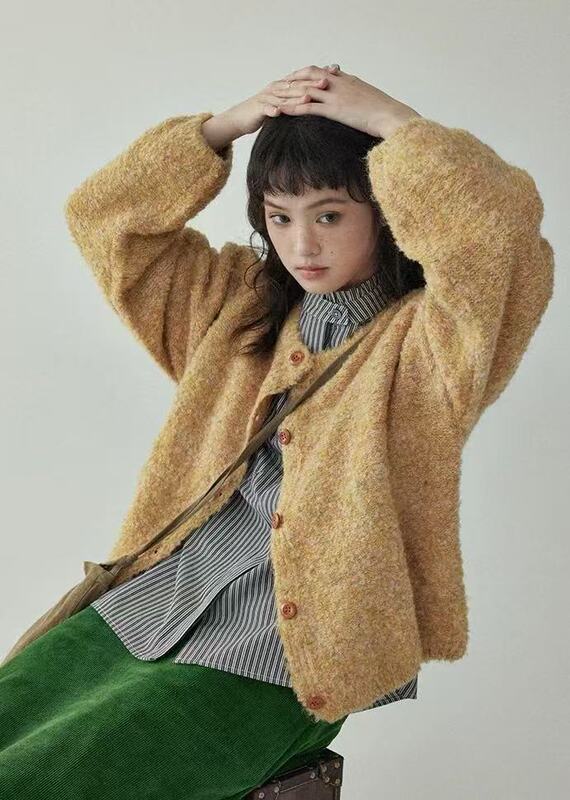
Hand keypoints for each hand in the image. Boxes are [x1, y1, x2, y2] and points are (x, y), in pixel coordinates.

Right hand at [222, 66, 338, 136]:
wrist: (243, 117)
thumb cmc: (266, 112)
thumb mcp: (287, 104)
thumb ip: (301, 99)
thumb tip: (322, 97)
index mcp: (286, 85)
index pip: (305, 78)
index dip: (319, 75)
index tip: (335, 73)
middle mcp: (277, 88)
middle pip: (297, 85)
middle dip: (311, 83)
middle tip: (326, 82)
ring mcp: (267, 97)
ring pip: (283, 97)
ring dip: (295, 98)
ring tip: (307, 99)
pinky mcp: (258, 108)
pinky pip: (266, 109)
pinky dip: (272, 111)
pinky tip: (278, 113)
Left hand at [277, 64, 421, 138]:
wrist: (392, 116)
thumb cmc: (386, 112)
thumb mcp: (371, 99)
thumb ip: (360, 96)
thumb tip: (358, 101)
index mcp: (348, 80)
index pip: (323, 71)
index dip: (308, 74)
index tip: (297, 77)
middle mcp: (340, 84)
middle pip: (310, 74)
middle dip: (293, 78)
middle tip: (281, 84)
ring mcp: (336, 96)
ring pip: (306, 89)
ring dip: (289, 93)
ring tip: (275, 97)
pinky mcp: (335, 110)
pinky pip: (309, 107)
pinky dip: (294, 107)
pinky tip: (283, 111)